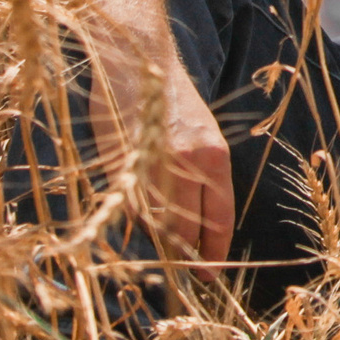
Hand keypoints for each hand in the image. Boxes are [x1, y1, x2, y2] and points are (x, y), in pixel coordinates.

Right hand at [91, 53, 233, 265]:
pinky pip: (131, 206)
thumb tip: (199, 230)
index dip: (214, 251)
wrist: (142, 65)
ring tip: (159, 239)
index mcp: (214, 157)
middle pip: (185, 228)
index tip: (210, 273)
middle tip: (183, 271)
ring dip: (158, 236)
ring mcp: (151, 164)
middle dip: (184, 254)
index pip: (219, 217)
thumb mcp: (204, 139)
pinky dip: (136, 217)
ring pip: (155, 221)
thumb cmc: (176, 106)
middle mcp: (186, 163)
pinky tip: (139, 213)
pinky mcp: (121, 164)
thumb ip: (204, 181)